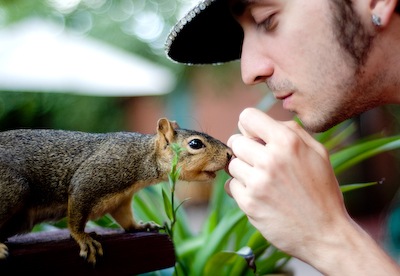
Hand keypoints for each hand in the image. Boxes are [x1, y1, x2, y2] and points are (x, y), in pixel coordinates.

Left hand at [225, 107, 350, 265]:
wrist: (326, 235)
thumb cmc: (322, 191)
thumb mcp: (318, 152)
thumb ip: (292, 131)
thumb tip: (265, 123)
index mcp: (288, 142)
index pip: (247, 116)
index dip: (249, 127)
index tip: (255, 137)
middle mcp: (270, 159)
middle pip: (235, 140)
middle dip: (245, 149)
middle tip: (260, 162)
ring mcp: (257, 182)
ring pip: (232, 164)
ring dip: (242, 170)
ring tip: (262, 180)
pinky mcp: (249, 203)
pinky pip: (230, 186)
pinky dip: (241, 189)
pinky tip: (259, 195)